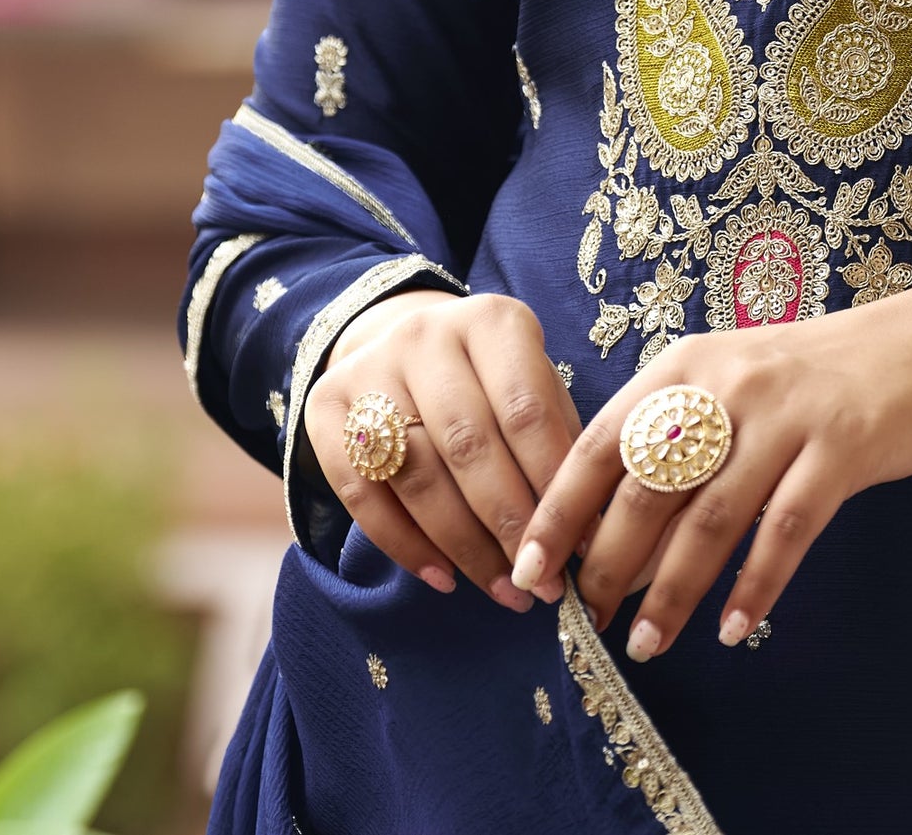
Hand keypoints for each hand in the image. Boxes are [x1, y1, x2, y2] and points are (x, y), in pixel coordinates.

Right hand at [305, 288, 583, 609]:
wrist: (403, 341)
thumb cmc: (493, 380)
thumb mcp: (535, 384)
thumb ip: (558, 443)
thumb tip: (587, 530)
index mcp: (491, 320)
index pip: (525, 408)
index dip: (551, 483)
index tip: (578, 545)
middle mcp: (425, 334)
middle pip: (468, 445)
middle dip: (509, 524)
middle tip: (541, 582)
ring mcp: (369, 369)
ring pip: (416, 475)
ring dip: (464, 546)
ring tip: (504, 591)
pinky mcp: (324, 408)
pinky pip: (362, 493)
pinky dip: (405, 546)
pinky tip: (445, 578)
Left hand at [506, 299, 911, 658]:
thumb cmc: (804, 379)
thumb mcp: (725, 382)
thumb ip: (672, 439)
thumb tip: (609, 534)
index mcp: (684, 366)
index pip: (602, 442)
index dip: (561, 510)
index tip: (530, 569)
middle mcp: (727, 385)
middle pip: (651, 489)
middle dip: (610, 565)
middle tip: (590, 621)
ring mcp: (786, 416)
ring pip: (712, 519)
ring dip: (674, 592)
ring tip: (646, 644)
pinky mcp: (840, 448)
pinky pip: (787, 530)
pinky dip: (755, 585)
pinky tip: (734, 629)